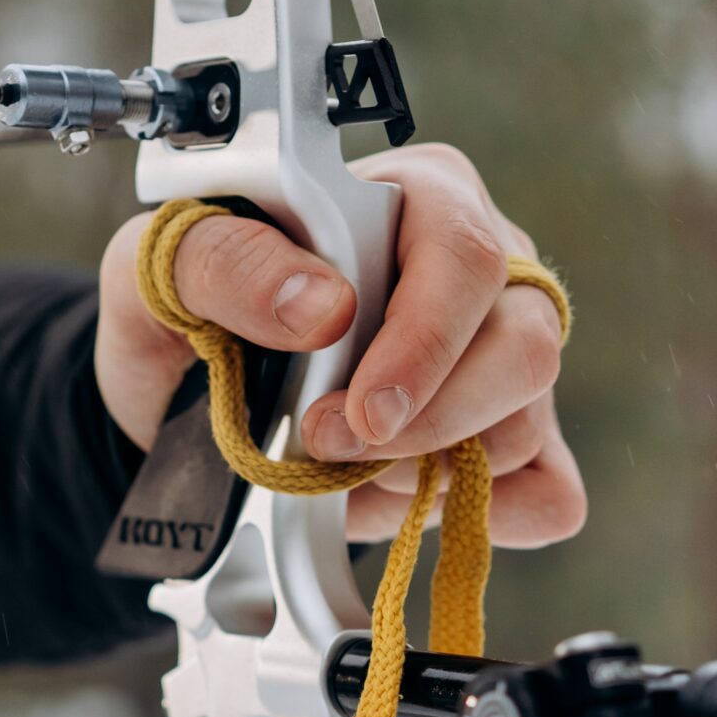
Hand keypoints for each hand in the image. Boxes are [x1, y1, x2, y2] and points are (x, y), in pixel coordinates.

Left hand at [96, 143, 585, 547]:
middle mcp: (483, 271)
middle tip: (325, 447)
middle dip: (423, 424)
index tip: (360, 414)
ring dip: (422, 472)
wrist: (180, 390)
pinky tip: (395, 497)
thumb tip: (323, 305)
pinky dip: (478, 519)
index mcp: (417, 198)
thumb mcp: (168, 264)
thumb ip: (228, 261)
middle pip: (524, 350)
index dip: (420, 344)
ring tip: (335, 459)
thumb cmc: (190, 304)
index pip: (465, 257)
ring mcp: (504, 358)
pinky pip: (548, 498)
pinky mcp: (510, 439)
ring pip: (525, 431)